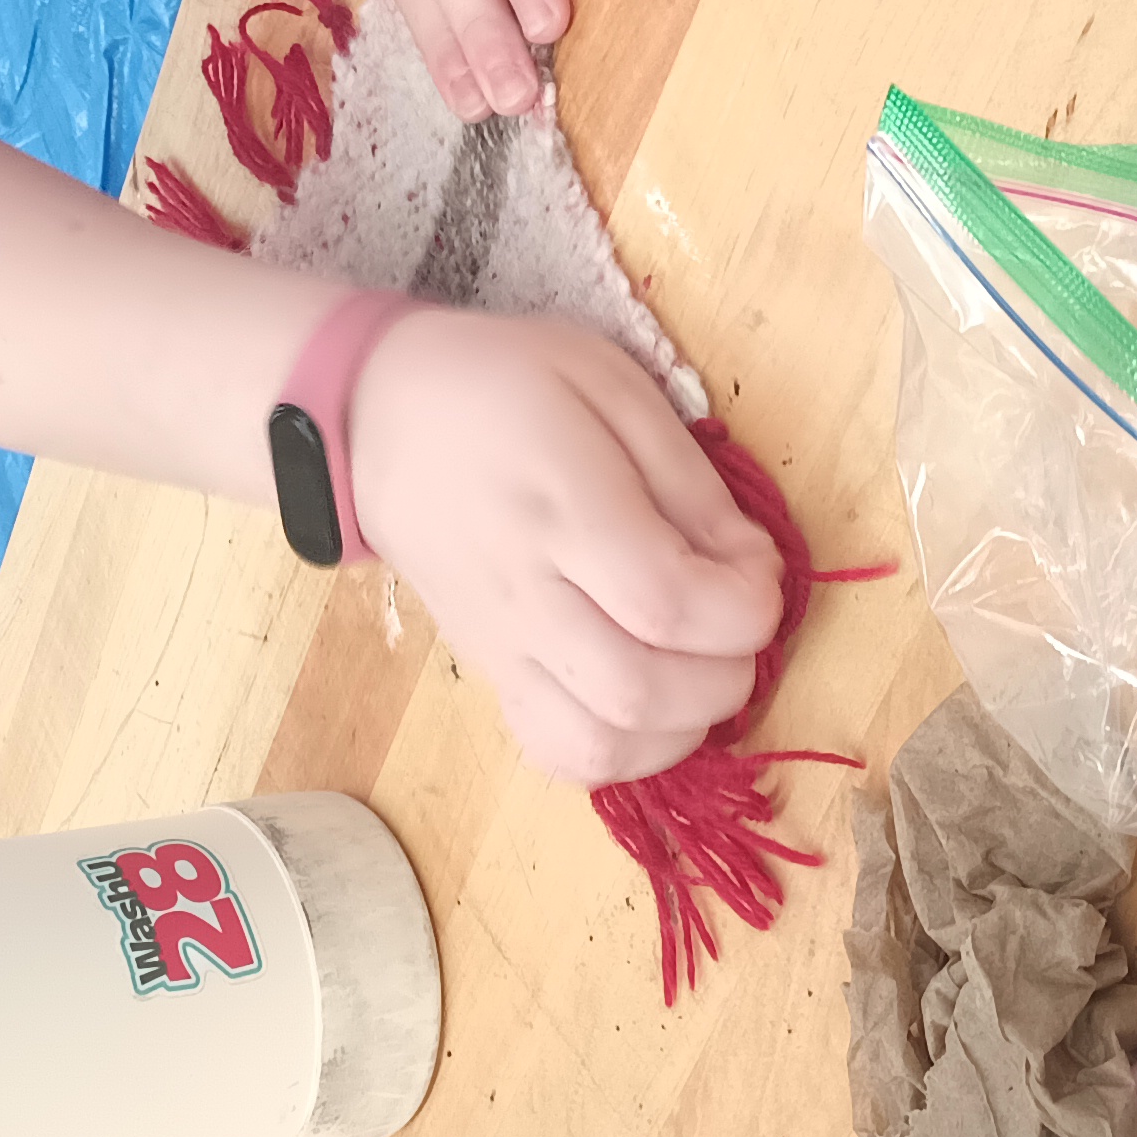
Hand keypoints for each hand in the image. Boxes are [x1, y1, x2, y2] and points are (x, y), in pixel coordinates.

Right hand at [340, 308, 785, 784]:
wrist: (380, 416)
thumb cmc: (505, 384)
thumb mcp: (610, 385)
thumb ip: (689, 480)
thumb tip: (750, 566)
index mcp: (562, 508)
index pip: (669, 603)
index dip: (745, 607)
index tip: (756, 569)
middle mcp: (527, 592)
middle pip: (640, 691)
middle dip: (727, 676)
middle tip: (736, 624)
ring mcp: (501, 645)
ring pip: (597, 746)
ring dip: (679, 728)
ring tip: (697, 668)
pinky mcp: (490, 672)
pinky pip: (556, 751)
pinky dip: (620, 751)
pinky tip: (646, 702)